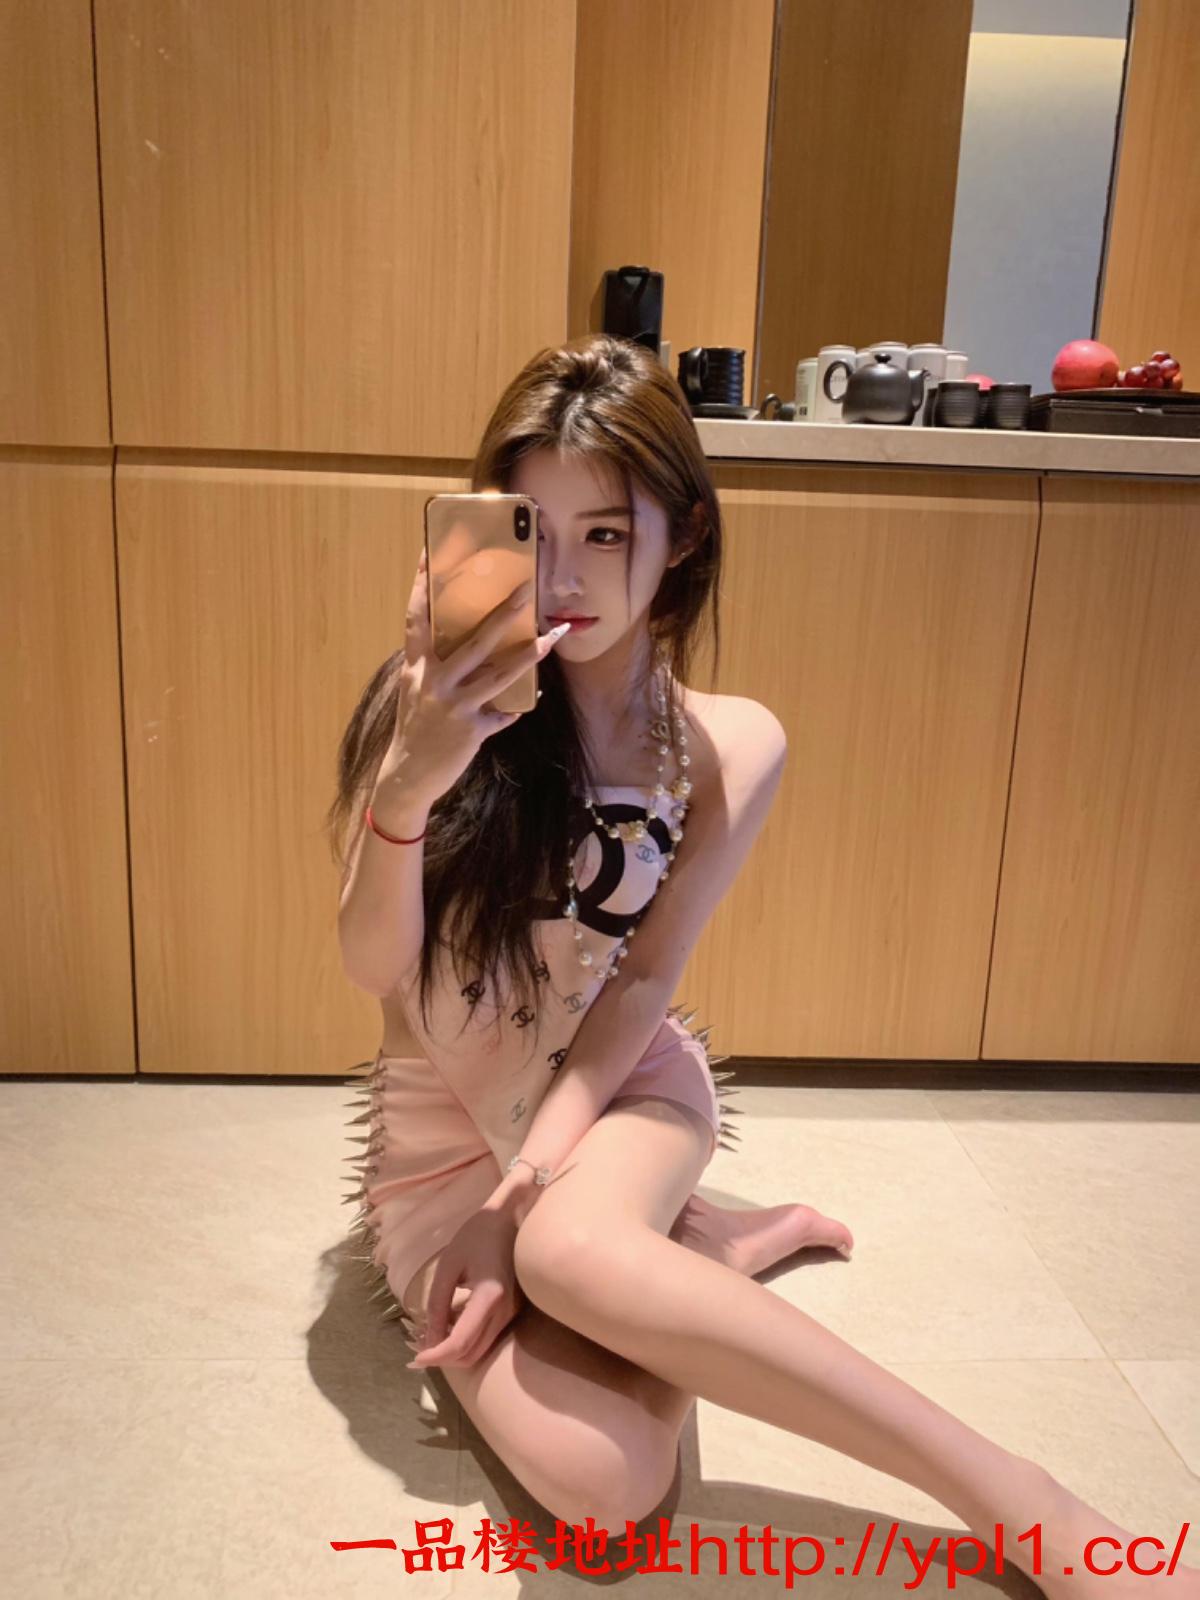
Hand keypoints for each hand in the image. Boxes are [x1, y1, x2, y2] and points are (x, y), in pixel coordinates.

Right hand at [388, 546, 568, 804]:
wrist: (407, 776)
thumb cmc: (416, 728)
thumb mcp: (417, 691)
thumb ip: (437, 667)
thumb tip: (472, 645)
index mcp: (416, 667)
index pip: (417, 617)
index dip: (423, 585)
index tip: (429, 551)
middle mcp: (433, 681)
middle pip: (473, 640)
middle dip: (502, 612)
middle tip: (526, 587)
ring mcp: (452, 705)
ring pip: (498, 674)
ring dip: (528, 654)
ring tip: (551, 635)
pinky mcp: (470, 729)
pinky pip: (503, 713)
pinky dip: (517, 706)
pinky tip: (535, 696)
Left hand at [406, 1203, 523, 1370]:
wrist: (510, 1219)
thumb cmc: (476, 1235)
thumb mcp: (449, 1266)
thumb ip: (437, 1304)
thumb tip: (428, 1340)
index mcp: (488, 1298)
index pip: (460, 1343)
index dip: (434, 1356)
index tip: (412, 1359)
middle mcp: (504, 1313)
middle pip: (470, 1355)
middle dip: (441, 1359)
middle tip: (416, 1351)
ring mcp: (510, 1314)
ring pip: (478, 1352)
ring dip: (452, 1353)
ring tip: (428, 1340)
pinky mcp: (510, 1313)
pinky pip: (485, 1339)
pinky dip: (463, 1342)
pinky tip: (447, 1328)